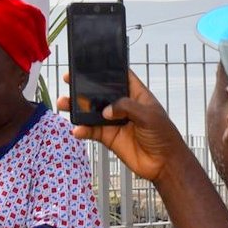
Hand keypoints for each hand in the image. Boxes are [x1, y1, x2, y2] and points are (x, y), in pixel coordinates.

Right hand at [57, 70, 189, 182]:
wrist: (164, 164)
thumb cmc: (164, 135)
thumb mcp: (149, 116)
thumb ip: (127, 108)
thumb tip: (106, 110)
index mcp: (136, 95)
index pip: (120, 77)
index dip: (106, 70)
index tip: (89, 63)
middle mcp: (123, 106)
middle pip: (100, 93)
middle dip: (84, 87)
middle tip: (69, 80)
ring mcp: (114, 121)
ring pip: (92, 112)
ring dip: (77, 108)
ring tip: (64, 104)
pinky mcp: (109, 137)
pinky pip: (92, 131)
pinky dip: (82, 130)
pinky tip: (77, 130)